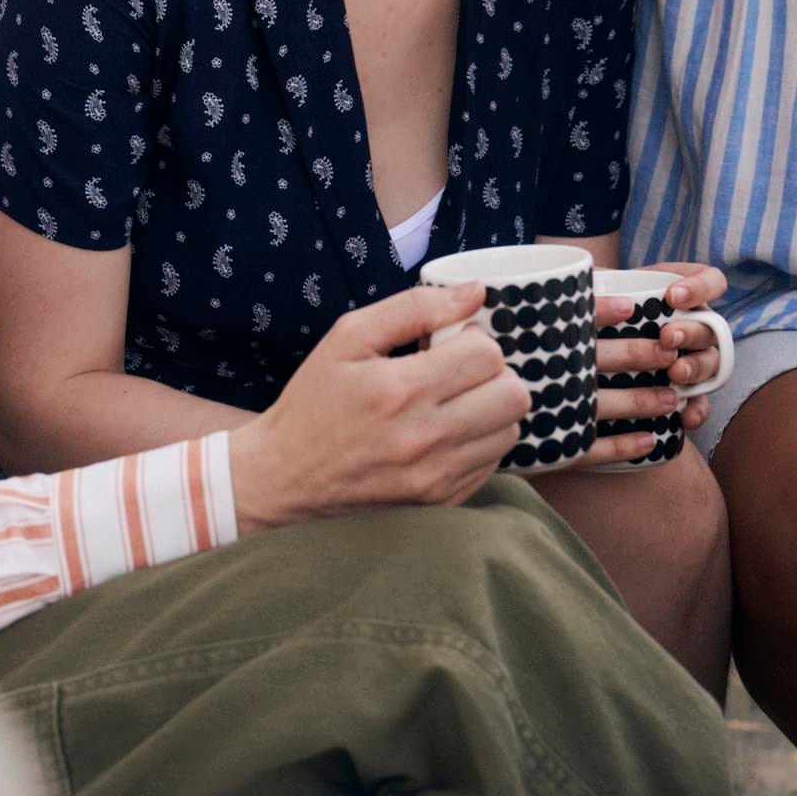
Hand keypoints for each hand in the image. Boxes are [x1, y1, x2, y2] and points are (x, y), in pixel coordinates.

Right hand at [229, 282, 530, 531]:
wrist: (284, 479)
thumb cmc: (314, 402)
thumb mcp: (348, 338)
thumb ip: (413, 307)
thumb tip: (475, 293)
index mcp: (399, 390)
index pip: (487, 355)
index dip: (474, 340)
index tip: (449, 344)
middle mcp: (423, 439)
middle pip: (512, 395)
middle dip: (493, 373)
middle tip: (459, 371)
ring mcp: (435, 477)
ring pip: (510, 430)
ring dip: (491, 408)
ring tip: (453, 402)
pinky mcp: (440, 502)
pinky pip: (493, 463)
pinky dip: (480, 442)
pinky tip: (445, 432)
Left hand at [581, 263, 727, 465]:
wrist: (591, 354)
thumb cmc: (598, 313)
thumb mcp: (598, 293)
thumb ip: (598, 286)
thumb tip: (580, 284)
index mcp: (682, 295)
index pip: (710, 281)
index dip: (699, 287)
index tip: (671, 296)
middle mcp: (694, 325)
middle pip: (709, 327)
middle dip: (690, 332)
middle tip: (666, 338)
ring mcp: (694, 358)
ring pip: (709, 362)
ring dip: (696, 368)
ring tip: (675, 374)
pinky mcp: (687, 391)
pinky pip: (701, 402)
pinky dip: (697, 410)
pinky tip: (686, 418)